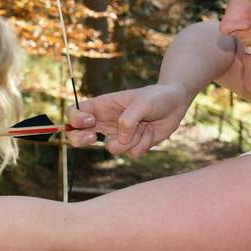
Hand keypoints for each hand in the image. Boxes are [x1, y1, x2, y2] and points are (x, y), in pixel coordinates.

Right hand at [66, 84, 191, 156]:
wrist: (175, 105)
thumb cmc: (157, 97)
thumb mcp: (142, 103)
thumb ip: (129, 120)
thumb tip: (121, 138)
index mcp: (102, 105)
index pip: (75, 112)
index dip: (75, 120)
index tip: (89, 122)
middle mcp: (106, 121)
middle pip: (78, 135)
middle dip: (80, 140)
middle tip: (94, 138)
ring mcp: (118, 135)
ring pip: (111, 148)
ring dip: (130, 140)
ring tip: (144, 126)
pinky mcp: (132, 145)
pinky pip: (132, 153)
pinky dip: (144, 144)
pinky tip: (151, 132)